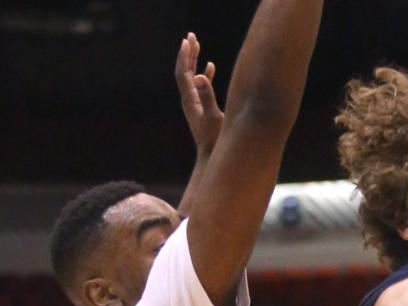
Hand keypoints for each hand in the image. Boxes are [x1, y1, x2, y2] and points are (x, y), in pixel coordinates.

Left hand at [176, 32, 222, 155]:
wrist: (213, 159)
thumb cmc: (215, 141)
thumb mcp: (214, 117)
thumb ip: (208, 96)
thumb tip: (200, 76)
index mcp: (190, 101)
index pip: (183, 73)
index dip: (185, 56)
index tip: (187, 41)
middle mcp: (189, 101)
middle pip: (185, 72)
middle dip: (187, 53)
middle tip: (190, 36)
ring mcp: (195, 104)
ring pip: (192, 77)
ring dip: (194, 60)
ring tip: (197, 44)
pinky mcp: (202, 108)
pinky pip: (201, 86)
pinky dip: (205, 74)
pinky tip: (210, 66)